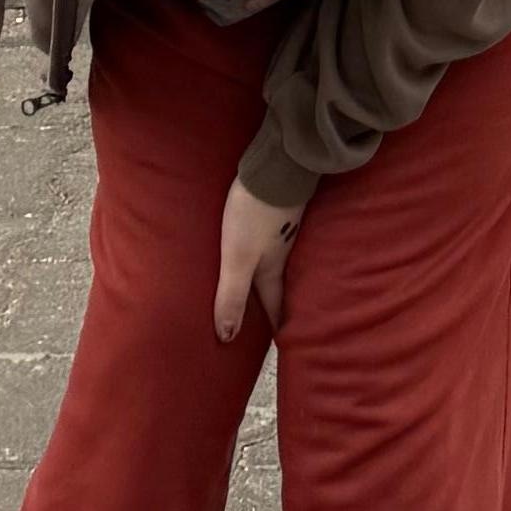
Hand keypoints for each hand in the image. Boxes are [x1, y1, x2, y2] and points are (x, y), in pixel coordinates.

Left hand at [214, 181, 298, 343]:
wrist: (277, 165)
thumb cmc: (255, 214)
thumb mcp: (237, 258)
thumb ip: (231, 295)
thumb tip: (226, 337)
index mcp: (272, 270)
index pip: (276, 306)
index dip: (278, 327)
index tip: (284, 344)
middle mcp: (282, 254)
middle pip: (281, 286)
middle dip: (278, 305)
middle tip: (277, 323)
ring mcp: (284, 231)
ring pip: (280, 263)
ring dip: (275, 278)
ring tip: (268, 290)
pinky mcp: (281, 211)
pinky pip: (277, 241)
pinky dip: (272, 253)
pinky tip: (268, 248)